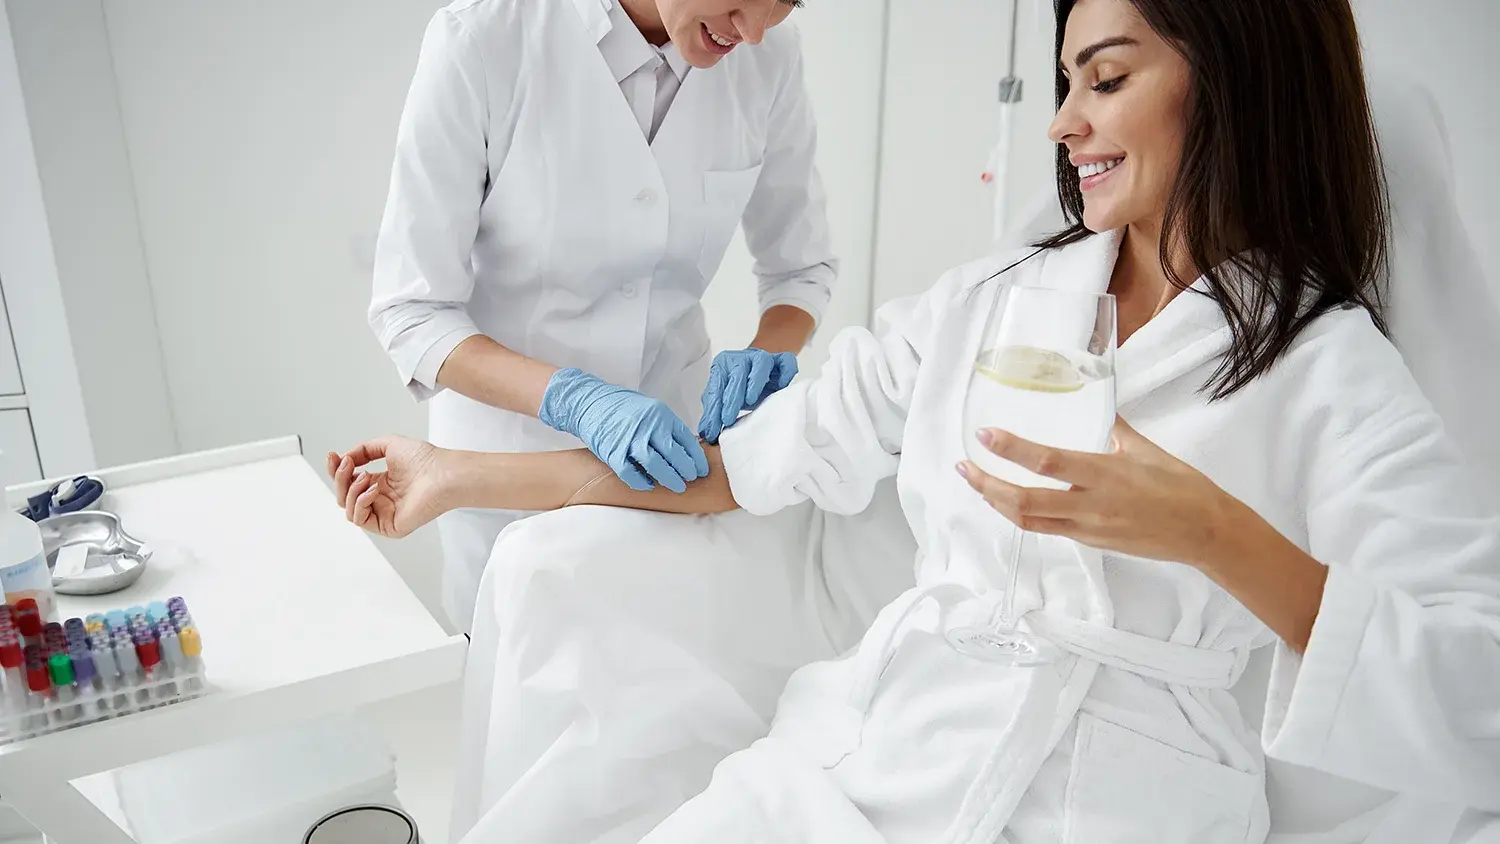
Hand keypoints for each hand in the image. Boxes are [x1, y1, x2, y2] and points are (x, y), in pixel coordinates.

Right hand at [325, 436, 454, 538]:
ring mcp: (384, 514)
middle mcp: (381, 499)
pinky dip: (360, 503)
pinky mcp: (388, 526)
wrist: (443, 473)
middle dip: (340, 478)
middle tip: (346, 464)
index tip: (332, 456)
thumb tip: (346, 458)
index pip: (349, 481)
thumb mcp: (388, 444)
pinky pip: (361, 519)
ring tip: (364, 476)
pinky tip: (372, 490)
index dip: (337, 470)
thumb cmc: (425, 459)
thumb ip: (364, 449)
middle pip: (344, 495)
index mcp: (380, 483)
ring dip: (350, 490)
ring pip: (349, 508)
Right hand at [539, 368, 708, 492]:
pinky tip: (649, 485)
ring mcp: (630, 439)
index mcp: (660, 414)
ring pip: (656, 465)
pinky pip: (631, 473)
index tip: (702, 469)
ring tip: (678, 486)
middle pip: (674, 454)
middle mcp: (647, 426)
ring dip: (669, 478)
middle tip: (691, 479)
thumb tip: (686, 449)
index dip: (696, 457)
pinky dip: (642, 482)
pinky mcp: (613, 452)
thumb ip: (666, 427)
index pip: (686, 439)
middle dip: (686, 470)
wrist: (589, 402)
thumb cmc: (621, 407)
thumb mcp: (650, 409)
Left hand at [697, 348, 797, 442]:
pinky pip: (786, 362)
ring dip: (755, 381)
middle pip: (737, 373)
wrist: (761, 370)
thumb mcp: (724, 398)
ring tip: (751, 400)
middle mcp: (742, 358)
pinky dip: (785, 372)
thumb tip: (705, 432)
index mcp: (723, 365)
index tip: (712, 428)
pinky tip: (781, 385)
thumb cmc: (741, 386)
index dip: (714, 408)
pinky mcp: (782, 361)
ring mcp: (764, 357)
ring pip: (761, 363)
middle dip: (732, 397)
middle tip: (727, 418)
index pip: (717, 386)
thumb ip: (714, 412)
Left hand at [956, 418, 1246, 566]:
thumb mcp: (1144, 448)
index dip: (1011, 449)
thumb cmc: (1181, 486)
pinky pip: (1046, 530)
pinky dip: (1021, 515)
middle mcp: (1090, 505)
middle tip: (964, 467)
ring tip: (978, 484)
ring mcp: (1088, 528)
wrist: (1205, 532)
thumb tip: (1097, 403)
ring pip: (1028, 521)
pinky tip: (1008, 501)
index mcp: (1104, 474)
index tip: (984, 435)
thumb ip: (1114, 427)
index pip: (1047, 462)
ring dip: (997, 503)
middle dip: (987, 486)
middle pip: (1023, 501)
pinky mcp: (1090, 543)